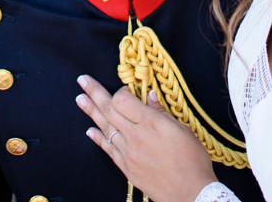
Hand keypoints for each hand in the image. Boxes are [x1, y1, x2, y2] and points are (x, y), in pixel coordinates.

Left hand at [76, 75, 217, 201]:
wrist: (190, 193)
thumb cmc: (192, 161)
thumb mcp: (182, 130)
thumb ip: (161, 112)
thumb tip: (149, 96)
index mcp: (151, 124)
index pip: (123, 100)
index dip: (123, 90)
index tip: (127, 88)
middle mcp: (135, 137)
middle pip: (109, 110)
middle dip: (94, 92)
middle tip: (82, 81)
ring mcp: (128, 153)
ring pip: (105, 128)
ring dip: (91, 112)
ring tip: (80, 99)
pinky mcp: (127, 168)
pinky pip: (108, 149)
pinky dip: (99, 138)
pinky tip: (90, 131)